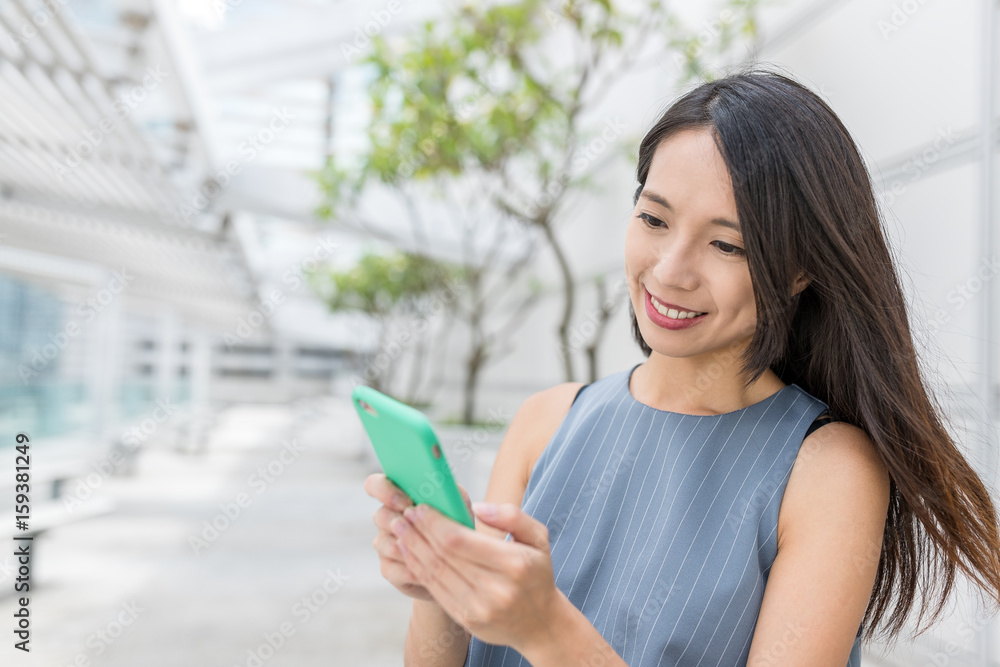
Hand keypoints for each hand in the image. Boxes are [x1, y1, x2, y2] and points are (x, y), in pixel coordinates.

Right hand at [363, 473, 473, 601]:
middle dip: (398, 521)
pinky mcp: (388, 568)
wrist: (458, 564)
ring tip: (430, 551)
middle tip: (418, 527)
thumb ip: (451, 494)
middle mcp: (387, 518)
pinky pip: (391, 568)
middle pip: (379, 515)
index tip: (406, 502)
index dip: (385, 491)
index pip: (375, 484)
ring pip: (384, 543)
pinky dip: (411, 569)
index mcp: (398, 496)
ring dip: (407, 547)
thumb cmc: (456, 528)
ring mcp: (385, 543)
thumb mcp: (458, 507)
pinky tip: (428, 570)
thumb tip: (445, 489)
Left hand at [395, 500, 560, 652]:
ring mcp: (479, 608)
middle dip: (419, 532)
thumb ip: (512, 516)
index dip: (435, 523)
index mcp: (513, 564)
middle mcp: (495, 589)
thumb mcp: (538, 538)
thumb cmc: (536, 573)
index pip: (460, 541)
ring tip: (400, 530)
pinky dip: (419, 570)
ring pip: (435, 574)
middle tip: (404, 513)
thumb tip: (478, 506)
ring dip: (413, 550)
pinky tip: (411, 554)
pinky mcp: (467, 620)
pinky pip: (436, 591)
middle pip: (443, 556)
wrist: (540, 624)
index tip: (421, 507)